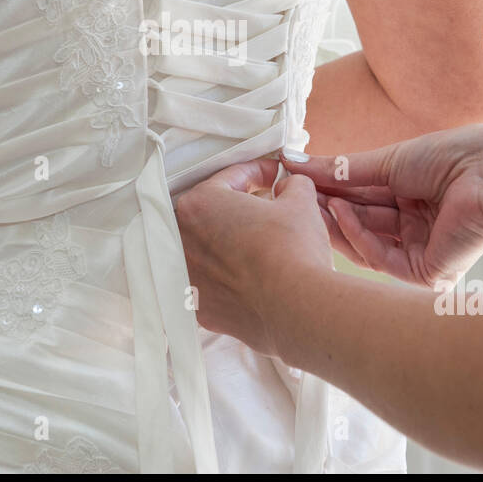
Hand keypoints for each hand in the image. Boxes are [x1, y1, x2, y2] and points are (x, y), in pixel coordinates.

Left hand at [174, 158, 332, 355]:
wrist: (296, 308)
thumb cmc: (293, 250)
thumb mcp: (299, 202)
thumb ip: (291, 185)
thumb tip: (289, 187)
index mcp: (199, 203)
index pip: (229, 178)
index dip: (258, 173)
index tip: (275, 177)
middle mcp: (183, 239)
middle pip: (212, 213)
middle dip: (239, 207)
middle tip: (268, 206)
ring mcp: (188, 276)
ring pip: (209, 249)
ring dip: (232, 242)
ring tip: (262, 242)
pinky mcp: (200, 307)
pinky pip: (212, 282)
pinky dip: (229, 276)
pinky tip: (254, 275)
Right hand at [282, 125, 482, 286]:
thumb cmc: (451, 157)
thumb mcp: (387, 162)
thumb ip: (340, 169)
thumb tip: (293, 161)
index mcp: (413, 198)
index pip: (361, 200)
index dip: (329, 189)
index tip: (295, 177)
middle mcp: (417, 227)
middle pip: (360, 224)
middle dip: (328, 208)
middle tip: (295, 194)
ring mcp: (422, 251)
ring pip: (366, 245)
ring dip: (338, 222)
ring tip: (314, 200)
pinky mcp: (428, 273)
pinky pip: (381, 260)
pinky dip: (358, 237)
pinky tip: (342, 212)